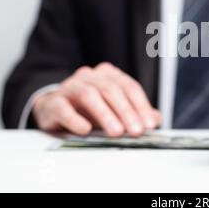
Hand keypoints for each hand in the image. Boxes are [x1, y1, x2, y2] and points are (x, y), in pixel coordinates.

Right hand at [32, 62, 160, 136]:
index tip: (149, 124)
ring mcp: (70, 86)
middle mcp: (90, 76)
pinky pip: (63, 107)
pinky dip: (75, 119)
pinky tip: (84, 130)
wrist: (53, 108)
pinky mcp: (53, 102)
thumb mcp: (114, 109)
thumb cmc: (88, 108)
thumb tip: (155, 119)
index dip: (141, 105)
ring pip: (89, 95)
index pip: (129, 87)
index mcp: (108, 74)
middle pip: (111, 90)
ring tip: (116, 132)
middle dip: (126, 111)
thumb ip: (136, 112)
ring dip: (105, 114)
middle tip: (136, 131)